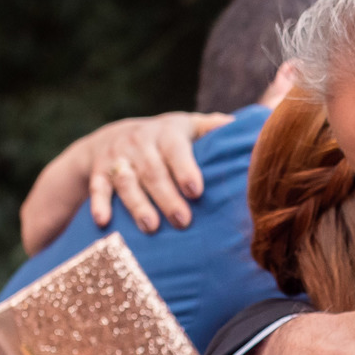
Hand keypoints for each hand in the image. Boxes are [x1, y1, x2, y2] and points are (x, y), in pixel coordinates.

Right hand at [19, 110, 233, 253]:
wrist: (114, 136)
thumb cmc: (168, 139)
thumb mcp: (190, 127)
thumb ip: (216, 129)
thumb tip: (256, 128)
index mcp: (168, 132)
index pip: (176, 149)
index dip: (185, 168)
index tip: (196, 190)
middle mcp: (140, 142)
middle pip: (153, 171)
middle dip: (167, 196)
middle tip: (182, 221)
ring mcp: (118, 157)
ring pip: (126, 181)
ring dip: (137, 204)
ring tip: (151, 226)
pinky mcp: (99, 172)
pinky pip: (98, 188)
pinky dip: (100, 204)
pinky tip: (103, 222)